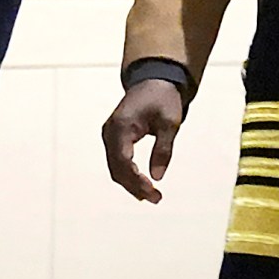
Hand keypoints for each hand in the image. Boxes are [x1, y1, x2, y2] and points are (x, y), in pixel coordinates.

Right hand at [102, 80, 186, 202]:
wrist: (153, 80)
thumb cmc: (163, 99)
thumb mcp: (169, 123)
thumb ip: (163, 149)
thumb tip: (158, 177)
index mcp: (122, 126)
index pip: (124, 161)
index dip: (136, 180)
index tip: (153, 191)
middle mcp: (110, 131)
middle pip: (117, 168)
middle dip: (135, 186)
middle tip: (156, 198)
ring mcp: (109, 134)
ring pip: (115, 167)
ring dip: (131, 183)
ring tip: (151, 196)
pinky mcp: (113, 137)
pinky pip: (117, 161)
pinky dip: (128, 174)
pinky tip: (142, 184)